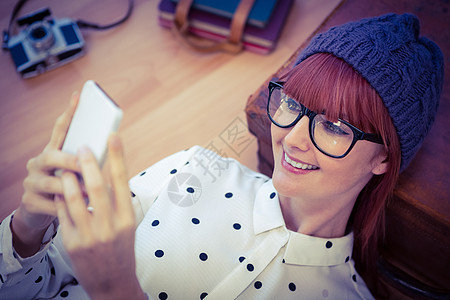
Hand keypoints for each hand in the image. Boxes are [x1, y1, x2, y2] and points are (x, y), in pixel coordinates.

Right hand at [11, 94, 80, 256]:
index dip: (69, 113)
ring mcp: (32, 183)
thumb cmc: (67, 188)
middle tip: (85, 164)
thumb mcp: (76, 172)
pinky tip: (78, 209)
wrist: (42, 213)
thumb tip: (111, 145)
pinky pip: (50, 205)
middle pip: (51, 156)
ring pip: (50, 182)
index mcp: (53, 152)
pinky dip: (66, 208)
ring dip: (71, 187)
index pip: (60, 129)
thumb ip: (88, 160)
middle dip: (70, 160)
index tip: (79, 96)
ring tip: (88, 191)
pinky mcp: (30, 202)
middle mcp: (39, 164)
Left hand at [56, 135, 144, 299]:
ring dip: (68, 179)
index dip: (118, 156)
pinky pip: (63, 215)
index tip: (113, 136)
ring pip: (75, 199)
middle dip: (87, 162)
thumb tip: (109, 176)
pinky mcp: (72, 244)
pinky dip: (61, 199)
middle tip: (82, 146)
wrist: (112, 283)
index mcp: (127, 219)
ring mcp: (90, 236)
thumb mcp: (128, 227)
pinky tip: (61, 191)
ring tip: (66, 168)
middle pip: (96, 186)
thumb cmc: (122, 250)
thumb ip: (119, 203)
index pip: (122, 181)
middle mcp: (110, 226)